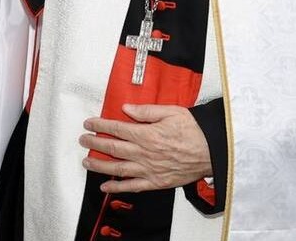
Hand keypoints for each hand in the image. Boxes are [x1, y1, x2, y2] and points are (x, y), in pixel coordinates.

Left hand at [80, 104, 212, 193]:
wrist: (212, 151)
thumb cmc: (194, 130)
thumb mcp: (171, 112)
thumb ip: (146, 111)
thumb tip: (126, 108)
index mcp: (146, 134)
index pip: (116, 128)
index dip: (100, 125)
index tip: (89, 123)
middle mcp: (144, 152)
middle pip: (112, 148)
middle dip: (95, 143)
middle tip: (83, 140)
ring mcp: (148, 169)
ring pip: (117, 168)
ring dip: (99, 165)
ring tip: (86, 162)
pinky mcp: (155, 182)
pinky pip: (132, 186)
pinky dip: (117, 187)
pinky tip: (105, 186)